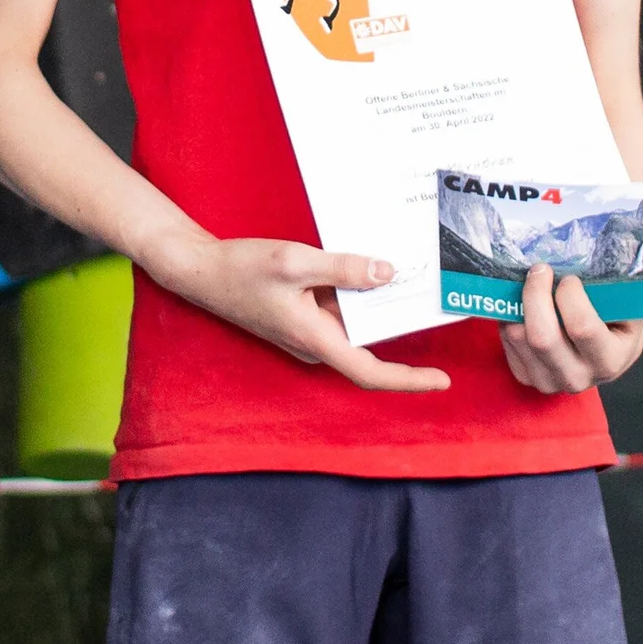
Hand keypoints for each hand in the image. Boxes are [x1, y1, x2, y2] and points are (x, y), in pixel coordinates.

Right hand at [158, 236, 450, 392]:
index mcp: (315, 338)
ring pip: (354, 325)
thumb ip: (343, 269)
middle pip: (369, 345)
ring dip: (376, 304)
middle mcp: (314, 343)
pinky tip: (364, 266)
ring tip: (402, 272)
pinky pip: (338, 311)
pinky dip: (355, 293)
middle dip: (400, 325)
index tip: (443, 381)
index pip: (370, 372)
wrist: (199, 270)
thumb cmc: (241, 269)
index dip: (409, 380)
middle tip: (430, 296)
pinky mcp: (300, 317)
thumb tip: (387, 273)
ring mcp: (306, 331)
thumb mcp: (295, 262)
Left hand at [501, 265, 642, 392]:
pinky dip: (510, 317)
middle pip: (542, 337)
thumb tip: (576, 261)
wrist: (600, 358)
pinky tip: (524, 307)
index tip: (569, 278)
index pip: (582, 328)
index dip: (570, 296)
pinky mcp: (526, 377)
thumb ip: (608, 293)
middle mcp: (578, 377)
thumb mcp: (625, 311)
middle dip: (535, 294)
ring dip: (520, 303)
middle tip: (539, 270)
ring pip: (518, 336)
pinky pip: (507, 341)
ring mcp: (548, 381)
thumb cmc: (615, 328)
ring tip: (532, 286)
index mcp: (609, 361)